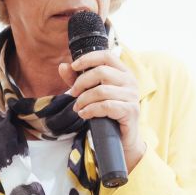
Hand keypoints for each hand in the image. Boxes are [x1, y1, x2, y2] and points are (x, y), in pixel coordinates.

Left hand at [58, 51, 146, 170]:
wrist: (122, 139)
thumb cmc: (107, 114)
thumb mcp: (91, 94)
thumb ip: (77, 80)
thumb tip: (63, 66)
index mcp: (123, 72)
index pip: (106, 56)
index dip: (88, 58)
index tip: (74, 66)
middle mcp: (130, 81)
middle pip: (101, 72)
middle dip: (81, 83)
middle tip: (73, 94)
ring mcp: (132, 96)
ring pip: (101, 91)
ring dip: (84, 100)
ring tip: (78, 108)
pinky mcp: (130, 111)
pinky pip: (106, 106)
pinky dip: (91, 110)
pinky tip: (84, 115)